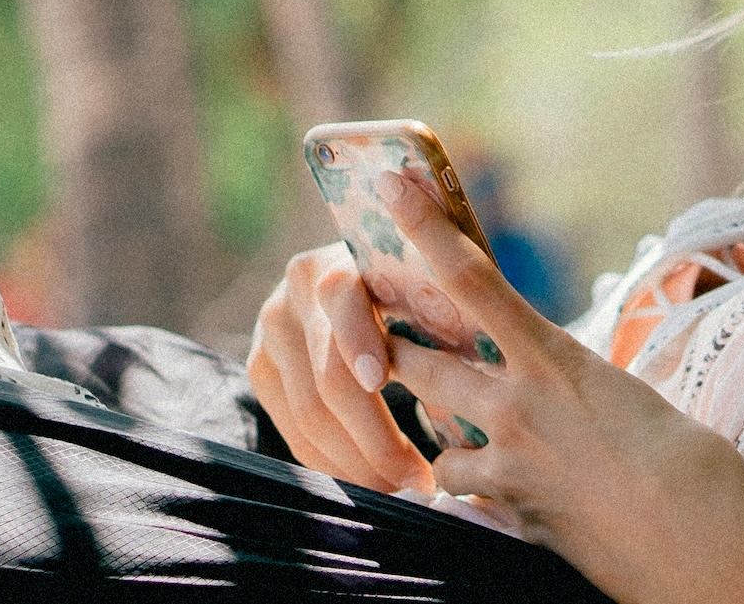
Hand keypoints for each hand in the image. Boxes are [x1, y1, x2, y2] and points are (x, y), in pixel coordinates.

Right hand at [247, 240, 434, 495]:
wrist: (372, 270)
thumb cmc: (427, 281)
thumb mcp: (438, 277)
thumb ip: (450, 303)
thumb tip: (481, 362)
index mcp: (345, 257)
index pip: (342, 299)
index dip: (360, 342)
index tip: (384, 383)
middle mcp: (297, 288)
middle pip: (327, 376)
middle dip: (373, 437)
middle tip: (417, 479)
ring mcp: (273, 329)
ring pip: (308, 414)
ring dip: (357, 462)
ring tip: (401, 487)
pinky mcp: (262, 367)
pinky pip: (294, 431)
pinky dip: (333, 463)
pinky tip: (370, 479)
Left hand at [375, 172, 743, 603]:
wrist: (697, 544)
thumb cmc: (691, 464)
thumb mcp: (633, 398)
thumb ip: (583, 383)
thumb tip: (563, 391)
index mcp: (556, 357)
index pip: (472, 279)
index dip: (424, 228)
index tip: (393, 189)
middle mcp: (518, 404)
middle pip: (418, 361)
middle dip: (396, 349)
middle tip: (388, 338)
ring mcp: (506, 463)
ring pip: (433, 433)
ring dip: (440, 427)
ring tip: (469, 428)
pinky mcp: (508, 514)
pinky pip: (463, 493)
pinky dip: (470, 489)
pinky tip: (497, 492)